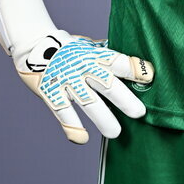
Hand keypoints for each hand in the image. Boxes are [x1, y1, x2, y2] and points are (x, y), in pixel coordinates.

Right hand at [0, 0, 153, 143]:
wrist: (33, 44)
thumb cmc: (68, 47)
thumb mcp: (88, 47)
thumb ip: (107, 58)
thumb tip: (136, 65)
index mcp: (95, 55)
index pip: (118, 61)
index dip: (134, 69)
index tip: (150, 77)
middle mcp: (82, 67)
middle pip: (107, 84)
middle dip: (124, 100)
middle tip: (139, 113)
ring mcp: (66, 80)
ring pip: (87, 102)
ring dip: (103, 119)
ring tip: (116, 133)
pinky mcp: (51, 93)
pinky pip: (62, 111)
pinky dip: (72, 126)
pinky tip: (82, 139)